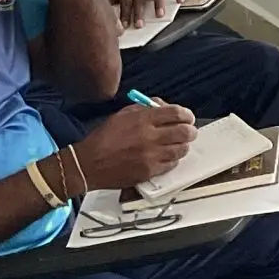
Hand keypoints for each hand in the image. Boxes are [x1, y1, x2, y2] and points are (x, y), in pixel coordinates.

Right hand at [74, 102, 196, 190]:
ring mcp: (150, 155)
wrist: (88, 164)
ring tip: (178, 144)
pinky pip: (172, 164)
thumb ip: (145, 108)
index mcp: (143, 119)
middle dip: (190, 130)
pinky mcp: (149, 171)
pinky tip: (166, 156)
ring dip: (183, 145)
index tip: (187, 117)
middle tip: (189, 131)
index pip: (177, 113)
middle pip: (185, 132)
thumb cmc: (104, 138)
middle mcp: (149, 136)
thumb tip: (163, 107)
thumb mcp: (122, 115)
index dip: (186, 114)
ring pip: (182, 149)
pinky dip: (172, 159)